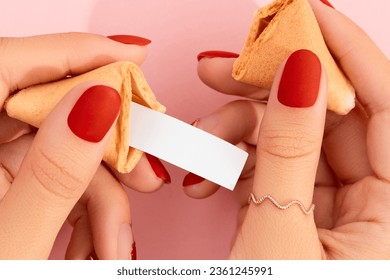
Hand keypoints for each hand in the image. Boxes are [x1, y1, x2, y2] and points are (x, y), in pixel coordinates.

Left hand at [0, 33, 169, 258]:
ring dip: (105, 198)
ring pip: (70, 152)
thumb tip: (101, 104)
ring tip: (116, 246)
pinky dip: (89, 210)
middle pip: (57, 111)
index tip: (136, 55)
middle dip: (112, 148)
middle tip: (147, 176)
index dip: (82, 54)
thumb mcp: (15, 250)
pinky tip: (97, 245)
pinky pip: (63, 178)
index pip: (14, 63)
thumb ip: (55, 174)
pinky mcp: (12, 184)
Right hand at [188, 0, 389, 258]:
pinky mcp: (308, 213)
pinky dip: (241, 164)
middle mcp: (382, 206)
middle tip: (222, 68)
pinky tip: (209, 173)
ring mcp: (343, 209)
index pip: (388, 105)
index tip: (306, 14)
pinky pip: (280, 168)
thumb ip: (290, 149)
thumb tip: (297, 74)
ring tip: (200, 140)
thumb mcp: (278, 233)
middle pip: (333, 117)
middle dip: (270, 88)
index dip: (346, 53)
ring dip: (243, 132)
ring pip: (298, 141)